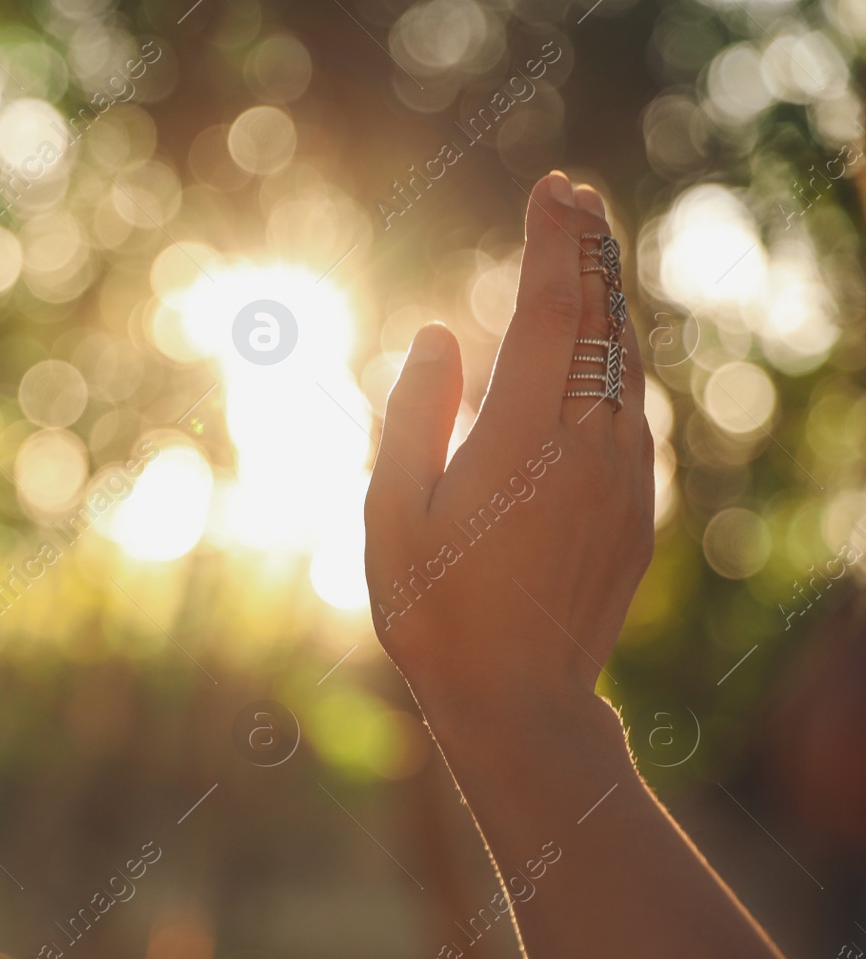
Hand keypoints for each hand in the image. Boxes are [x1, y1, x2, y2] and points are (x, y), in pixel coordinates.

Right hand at [363, 172, 653, 731]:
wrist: (519, 699)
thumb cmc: (434, 610)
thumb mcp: (392, 513)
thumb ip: (415, 414)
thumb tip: (442, 333)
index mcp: (522, 439)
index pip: (551, 311)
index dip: (553, 243)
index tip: (551, 190)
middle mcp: (586, 446)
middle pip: (601, 322)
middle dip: (589, 249)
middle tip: (575, 196)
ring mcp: (621, 478)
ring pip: (626, 363)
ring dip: (609, 300)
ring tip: (589, 254)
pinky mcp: (636, 509)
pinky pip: (632, 411)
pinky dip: (618, 360)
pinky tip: (602, 350)